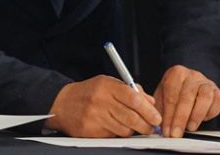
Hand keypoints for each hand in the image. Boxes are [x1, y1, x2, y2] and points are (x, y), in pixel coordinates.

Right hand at [45, 75, 160, 136]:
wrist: (63, 103)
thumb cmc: (90, 92)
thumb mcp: (109, 84)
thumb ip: (131, 91)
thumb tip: (151, 103)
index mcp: (107, 85)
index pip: (133, 98)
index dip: (148, 110)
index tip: (157, 117)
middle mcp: (100, 100)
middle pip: (131, 117)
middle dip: (146, 125)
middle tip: (151, 127)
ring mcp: (94, 116)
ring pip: (124, 129)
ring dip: (133, 130)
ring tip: (133, 126)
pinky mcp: (90, 130)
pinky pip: (113, 136)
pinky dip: (118, 133)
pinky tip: (115, 127)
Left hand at [152, 65, 219, 136]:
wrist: (190, 85)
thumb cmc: (174, 93)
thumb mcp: (162, 97)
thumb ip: (160, 110)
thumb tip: (158, 127)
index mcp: (176, 74)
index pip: (171, 95)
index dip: (168, 115)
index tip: (166, 130)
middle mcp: (192, 75)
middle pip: (187, 97)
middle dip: (181, 118)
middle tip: (176, 133)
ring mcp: (207, 83)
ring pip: (205, 97)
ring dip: (197, 115)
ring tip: (190, 128)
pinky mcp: (218, 92)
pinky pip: (218, 102)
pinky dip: (211, 113)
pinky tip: (202, 120)